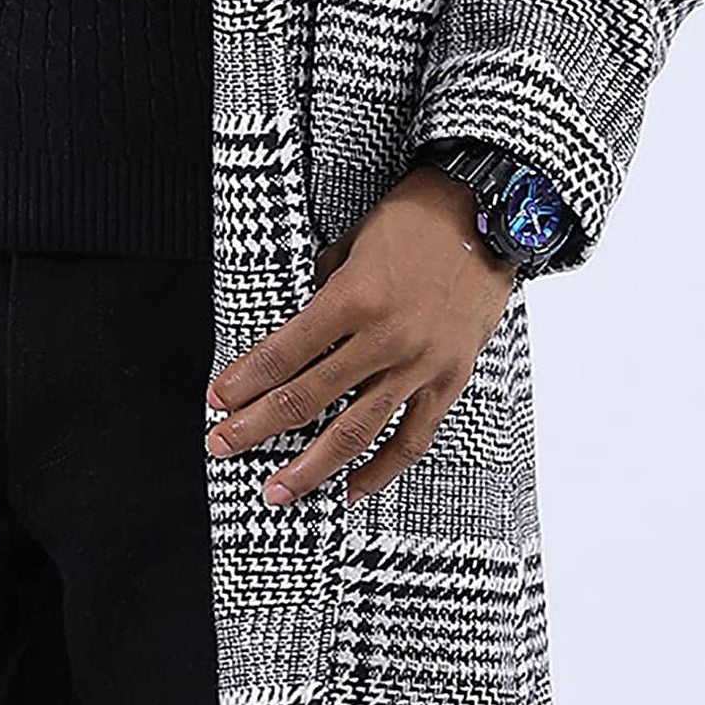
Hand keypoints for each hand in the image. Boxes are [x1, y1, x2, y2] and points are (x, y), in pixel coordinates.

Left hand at [204, 163, 516, 506]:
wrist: (486, 214)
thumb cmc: (417, 219)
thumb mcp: (352, 243)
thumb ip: (323, 290)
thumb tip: (297, 330)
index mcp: (353, 299)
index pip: (282, 354)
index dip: (243, 382)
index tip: (218, 400)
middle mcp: (385, 338)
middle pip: (306, 398)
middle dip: (256, 427)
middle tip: (222, 446)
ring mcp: (420, 364)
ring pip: (356, 431)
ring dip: (311, 466)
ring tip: (278, 491)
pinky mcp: (450, 379)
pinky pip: (413, 438)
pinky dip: (382, 468)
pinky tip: (353, 487)